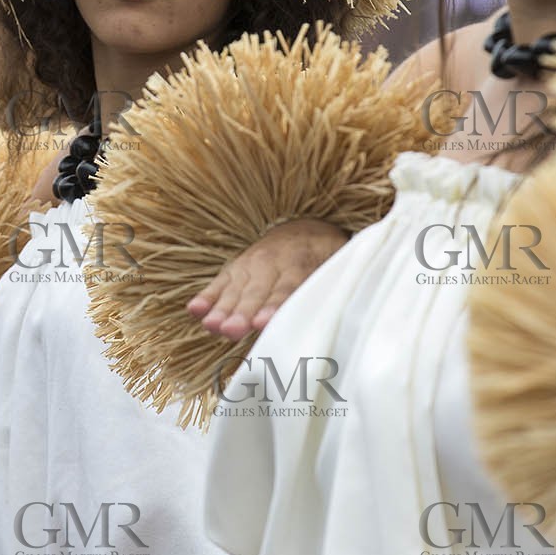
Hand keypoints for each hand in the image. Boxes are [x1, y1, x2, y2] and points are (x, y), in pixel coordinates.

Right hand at [187, 219, 347, 338]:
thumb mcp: (341, 259)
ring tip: (212, 326)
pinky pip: (219, 283)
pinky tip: (195, 310)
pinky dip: (207, 296)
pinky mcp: (235, 270)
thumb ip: (340, 279)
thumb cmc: (326, 254)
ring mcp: (251, 265)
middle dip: (243, 312)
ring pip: (236, 290)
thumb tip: (360, 300)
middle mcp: (273, 263)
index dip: (274, 305)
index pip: (287, 287)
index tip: (262, 322)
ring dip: (222, 309)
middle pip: (256, 292)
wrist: (303, 224)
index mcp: (301, 262)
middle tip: (233, 330)